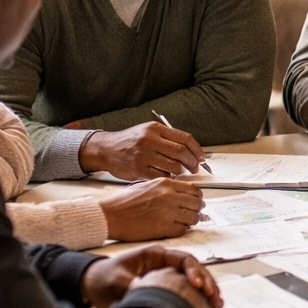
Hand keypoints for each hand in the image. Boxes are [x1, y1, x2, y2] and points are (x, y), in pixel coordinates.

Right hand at [78, 122, 205, 180]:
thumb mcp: (148, 131)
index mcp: (155, 129)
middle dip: (192, 162)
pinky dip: (169, 178)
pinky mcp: (138, 170)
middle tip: (195, 168)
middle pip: (181, 152)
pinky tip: (169, 177)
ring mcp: (144, 155)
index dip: (197, 149)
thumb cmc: (129, 141)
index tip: (201, 157)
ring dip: (181, 171)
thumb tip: (191, 150)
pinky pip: (161, 176)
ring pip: (173, 166)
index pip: (185, 138)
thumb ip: (167, 137)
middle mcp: (150, 140)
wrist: (105, 149)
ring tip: (181, 172)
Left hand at [80, 244, 221, 307]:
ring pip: (192, 279)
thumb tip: (150, 295)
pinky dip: (197, 297)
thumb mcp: (116, 281)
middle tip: (214, 298)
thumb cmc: (102, 278)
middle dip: (207, 282)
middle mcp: (163, 262)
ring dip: (206, 290)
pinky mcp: (163, 286)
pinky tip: (206, 306)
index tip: (199, 286)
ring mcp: (164, 274)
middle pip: (193, 269)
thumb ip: (133, 286)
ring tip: (217, 304)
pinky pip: (185, 289)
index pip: (183, 259)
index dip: (195, 272)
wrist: (89, 284)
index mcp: (154, 255)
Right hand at [99, 178, 204, 241]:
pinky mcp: (165, 227)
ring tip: (183, 222)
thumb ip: (166, 189)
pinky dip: (181, 230)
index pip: (194, 189)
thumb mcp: (147, 186)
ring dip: (190, 221)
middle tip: (192, 213)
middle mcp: (170, 196)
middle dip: (196, 209)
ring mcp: (168, 212)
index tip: (195, 201)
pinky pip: (183, 229)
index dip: (197, 197)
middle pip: (197, 203)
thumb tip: (182, 195)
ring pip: (193, 217)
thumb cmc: (124, 202)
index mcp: (165, 184)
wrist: (111, 215)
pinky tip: (173, 228)